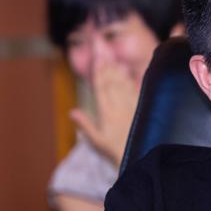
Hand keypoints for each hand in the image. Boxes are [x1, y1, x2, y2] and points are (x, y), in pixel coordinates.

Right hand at [70, 47, 140, 167]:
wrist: (138, 157)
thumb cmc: (113, 151)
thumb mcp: (96, 141)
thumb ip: (85, 125)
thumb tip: (71, 111)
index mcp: (106, 114)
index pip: (101, 89)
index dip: (98, 73)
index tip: (97, 60)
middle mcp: (118, 108)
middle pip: (111, 83)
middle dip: (107, 67)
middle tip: (103, 53)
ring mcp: (130, 108)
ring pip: (122, 85)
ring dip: (117, 72)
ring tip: (113, 60)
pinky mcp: (139, 110)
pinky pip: (134, 92)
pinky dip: (129, 81)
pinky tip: (127, 73)